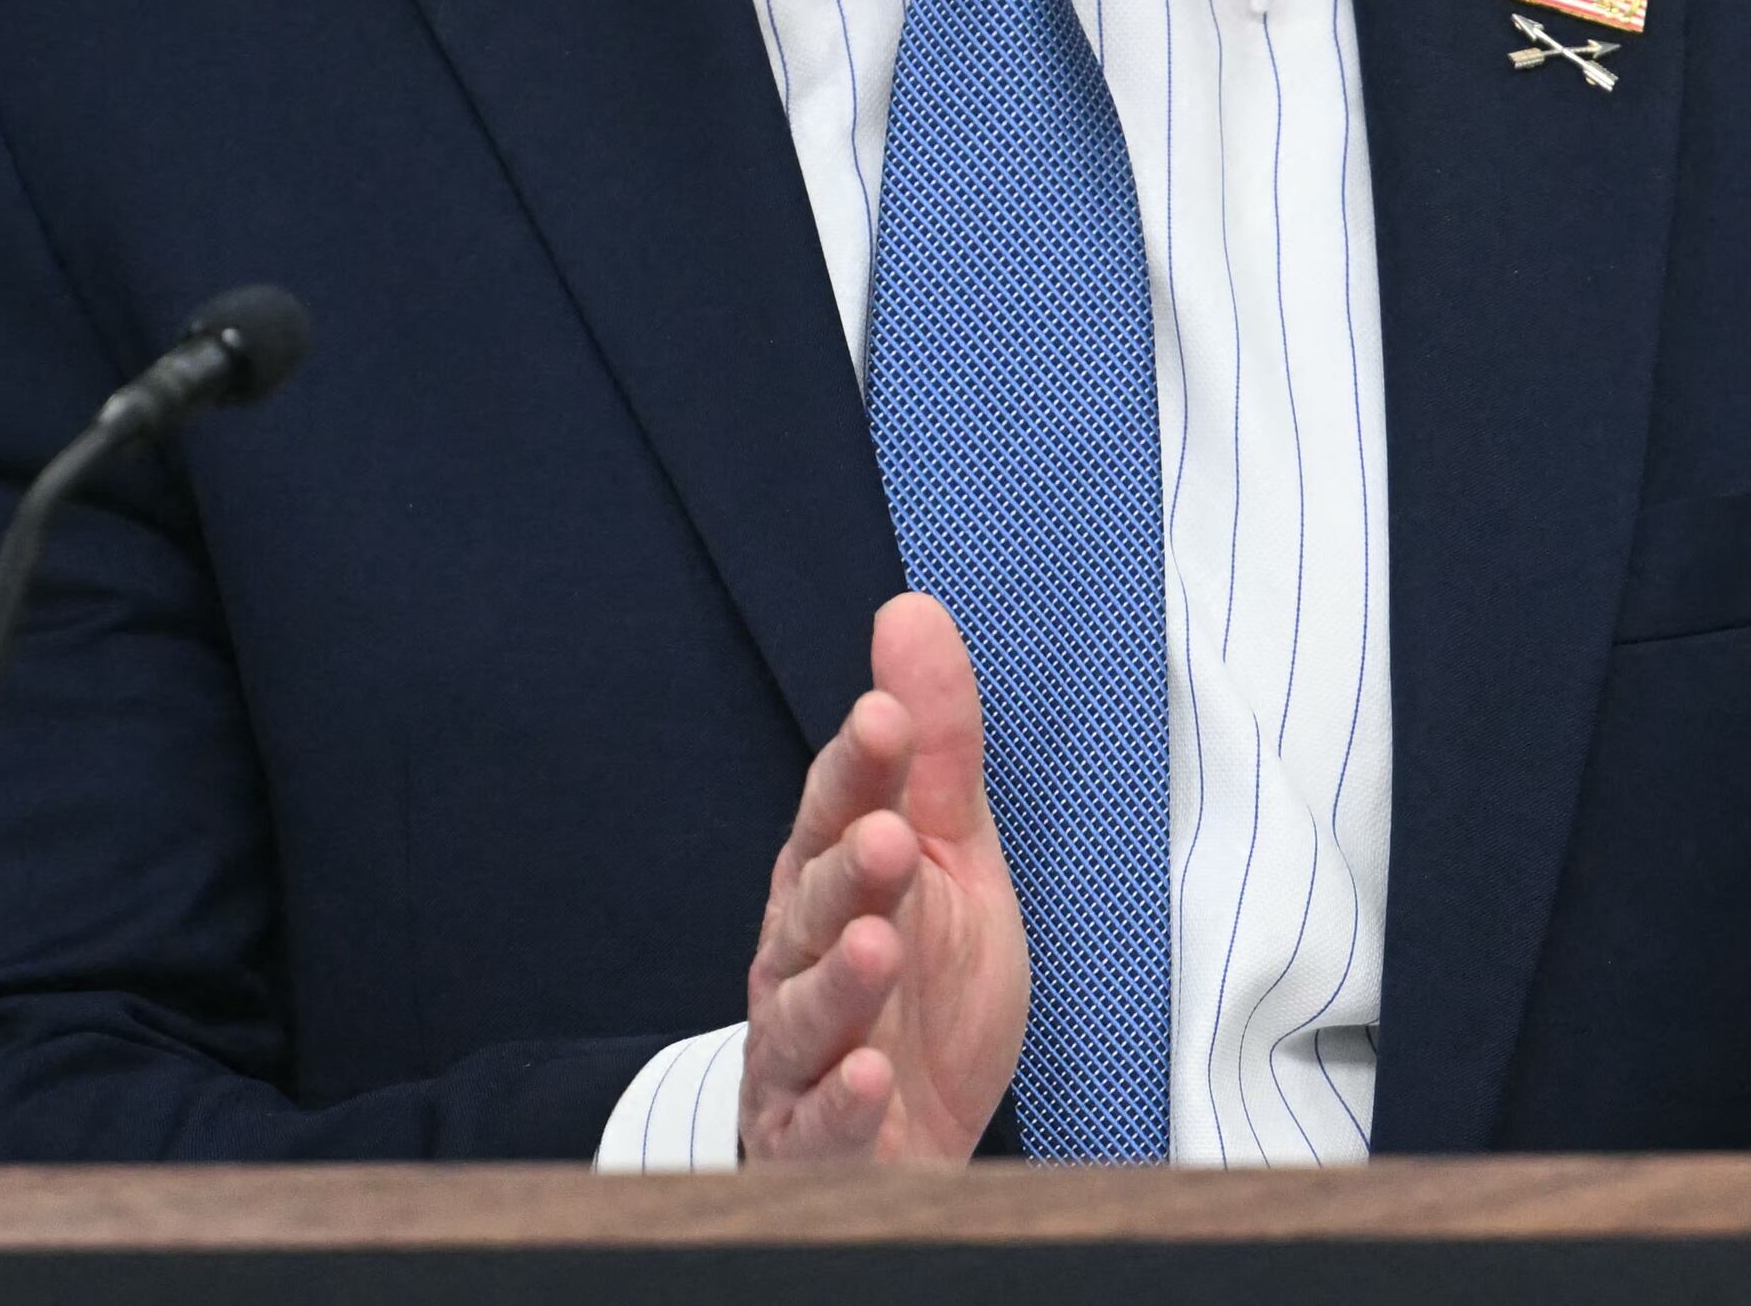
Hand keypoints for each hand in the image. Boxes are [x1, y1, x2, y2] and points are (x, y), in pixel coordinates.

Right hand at [740, 592, 1029, 1160]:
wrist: (909, 1136)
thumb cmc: (922, 988)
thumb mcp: (949, 856)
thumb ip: (934, 747)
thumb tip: (911, 610)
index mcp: (829, 881)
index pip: (838, 813)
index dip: (859, 770)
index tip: (887, 718)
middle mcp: (801, 959)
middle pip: (814, 907)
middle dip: (847, 870)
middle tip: (888, 834)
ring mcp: (801, 1053)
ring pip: (807, 1012)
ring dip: (839, 981)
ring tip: (875, 945)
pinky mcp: (812, 1139)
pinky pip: (822, 1124)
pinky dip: (843, 1104)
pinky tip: (868, 1077)